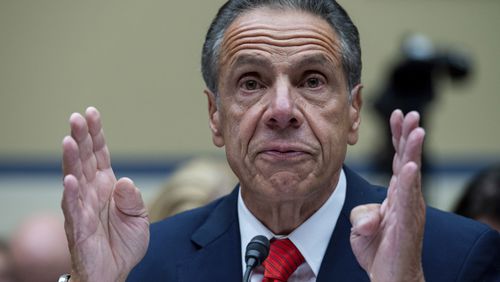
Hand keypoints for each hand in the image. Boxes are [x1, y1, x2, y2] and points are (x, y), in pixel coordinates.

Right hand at [61, 107, 149, 281]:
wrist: (115, 272)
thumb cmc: (124, 243)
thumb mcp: (139, 217)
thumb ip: (133, 198)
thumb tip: (124, 181)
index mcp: (106, 185)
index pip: (99, 153)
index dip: (95, 134)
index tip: (91, 113)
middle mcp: (92, 191)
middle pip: (84, 159)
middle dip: (80, 138)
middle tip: (77, 117)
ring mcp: (82, 207)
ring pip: (74, 178)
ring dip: (71, 159)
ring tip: (69, 139)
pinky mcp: (78, 226)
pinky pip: (73, 208)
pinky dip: (71, 193)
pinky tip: (70, 179)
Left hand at [350, 110, 425, 281]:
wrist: (390, 276)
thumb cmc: (379, 251)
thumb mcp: (362, 227)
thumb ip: (361, 214)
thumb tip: (364, 215)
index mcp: (397, 194)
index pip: (398, 159)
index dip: (398, 137)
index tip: (396, 116)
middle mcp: (406, 197)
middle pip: (407, 159)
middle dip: (408, 135)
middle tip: (409, 113)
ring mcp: (409, 209)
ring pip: (412, 173)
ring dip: (413, 151)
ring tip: (416, 129)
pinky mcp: (407, 222)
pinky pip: (408, 198)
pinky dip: (410, 181)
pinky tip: (411, 165)